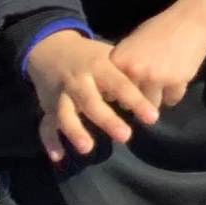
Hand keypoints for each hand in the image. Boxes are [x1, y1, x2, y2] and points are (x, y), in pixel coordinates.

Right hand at [25, 31, 159, 162]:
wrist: (51, 48)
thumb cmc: (91, 56)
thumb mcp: (110, 55)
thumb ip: (127, 74)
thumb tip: (159, 91)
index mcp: (99, 66)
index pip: (120, 84)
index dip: (136, 101)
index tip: (152, 117)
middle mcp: (78, 81)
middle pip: (91, 102)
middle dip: (107, 120)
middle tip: (125, 136)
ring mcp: (60, 95)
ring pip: (65, 114)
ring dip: (75, 131)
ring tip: (87, 148)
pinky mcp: (46, 107)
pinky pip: (45, 126)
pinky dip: (50, 141)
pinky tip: (58, 157)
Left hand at [110, 0, 205, 109]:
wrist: (191, 20)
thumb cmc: (160, 28)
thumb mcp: (133, 42)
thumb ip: (122, 65)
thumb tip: (113, 91)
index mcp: (119, 60)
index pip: (110, 93)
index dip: (118, 93)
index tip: (125, 90)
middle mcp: (135, 71)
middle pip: (129, 103)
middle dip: (137, 98)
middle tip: (147, 87)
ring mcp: (156, 77)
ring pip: (151, 105)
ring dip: (156, 98)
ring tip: (162, 86)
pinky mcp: (177, 82)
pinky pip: (172, 100)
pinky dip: (174, 94)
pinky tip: (176, 81)